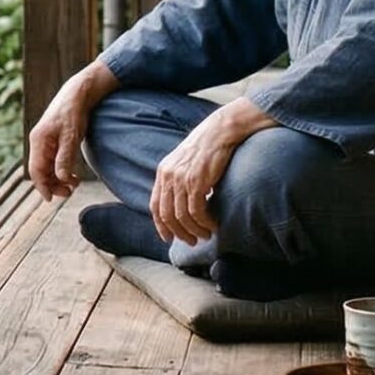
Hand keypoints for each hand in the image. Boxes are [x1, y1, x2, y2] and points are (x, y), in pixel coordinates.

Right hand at [26, 63, 117, 199]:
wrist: (77, 94)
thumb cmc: (73, 113)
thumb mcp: (71, 137)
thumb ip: (65, 157)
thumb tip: (60, 178)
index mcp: (38, 140)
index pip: (35, 169)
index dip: (42, 186)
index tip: (51, 199)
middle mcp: (38, 142)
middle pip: (40, 171)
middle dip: (53, 184)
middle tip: (69, 193)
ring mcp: (45, 142)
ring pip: (47, 167)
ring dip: (58, 178)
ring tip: (74, 184)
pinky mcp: (53, 142)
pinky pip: (53, 161)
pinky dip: (61, 170)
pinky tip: (72, 175)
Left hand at [149, 98, 273, 242]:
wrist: (219, 132)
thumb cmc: (207, 149)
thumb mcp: (185, 164)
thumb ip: (179, 181)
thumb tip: (182, 205)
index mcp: (163, 173)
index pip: (155, 206)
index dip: (161, 226)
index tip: (169, 239)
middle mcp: (168, 176)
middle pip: (167, 215)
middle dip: (179, 233)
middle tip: (192, 242)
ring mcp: (181, 179)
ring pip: (182, 216)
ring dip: (194, 230)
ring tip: (206, 235)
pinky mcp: (196, 181)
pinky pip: (197, 211)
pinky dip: (205, 222)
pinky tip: (213, 225)